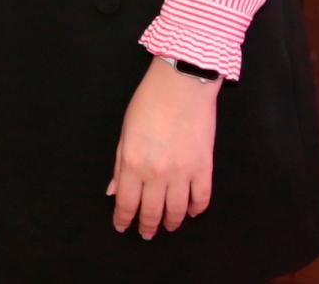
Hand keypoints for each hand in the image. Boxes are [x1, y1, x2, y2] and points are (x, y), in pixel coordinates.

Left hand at [108, 57, 218, 239]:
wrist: (182, 85)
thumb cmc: (147, 103)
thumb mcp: (125, 133)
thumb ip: (120, 165)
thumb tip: (114, 192)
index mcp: (133, 163)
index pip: (127, 203)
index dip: (123, 219)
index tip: (122, 227)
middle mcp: (158, 174)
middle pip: (152, 211)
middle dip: (147, 225)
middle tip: (146, 233)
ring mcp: (183, 173)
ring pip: (178, 210)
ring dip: (172, 222)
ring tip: (169, 226)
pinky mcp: (204, 167)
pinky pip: (202, 198)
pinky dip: (197, 209)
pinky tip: (192, 211)